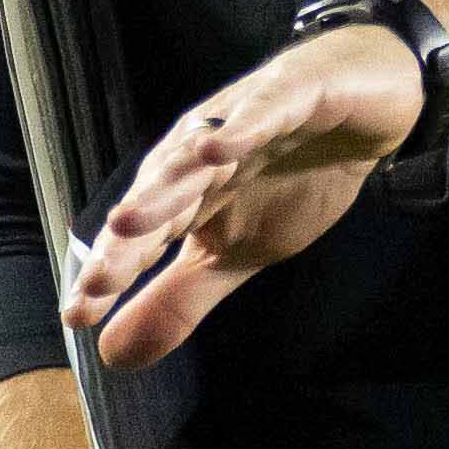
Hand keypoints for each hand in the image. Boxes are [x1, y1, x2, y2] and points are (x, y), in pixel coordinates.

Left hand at [67, 24, 418, 367]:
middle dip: (129, 237)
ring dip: (164, 186)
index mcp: (190, 194)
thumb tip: (114, 355)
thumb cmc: (300, 174)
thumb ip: (181, 298)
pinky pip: (265, 110)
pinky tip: (218, 151)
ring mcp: (245, 120)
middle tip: (99, 280)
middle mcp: (205, 154)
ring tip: (130, 220)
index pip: (144, 237)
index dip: (112, 273)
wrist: (369, 102)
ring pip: (198, 154)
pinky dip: (242, 128)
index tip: (79, 315)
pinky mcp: (293, 93)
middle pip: (160, 196)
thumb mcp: (241, 253)